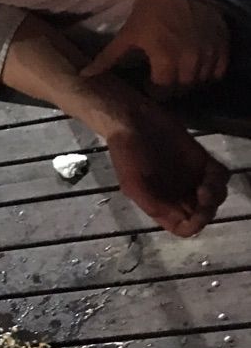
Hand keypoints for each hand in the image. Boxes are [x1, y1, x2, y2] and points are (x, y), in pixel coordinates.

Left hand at [81, 0, 228, 95]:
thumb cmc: (151, 9)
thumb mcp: (128, 34)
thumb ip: (108, 58)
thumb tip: (85, 75)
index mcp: (166, 60)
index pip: (162, 91)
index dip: (154, 91)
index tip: (148, 86)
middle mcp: (191, 61)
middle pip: (182, 89)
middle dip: (170, 88)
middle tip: (161, 80)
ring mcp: (210, 53)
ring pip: (200, 81)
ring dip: (188, 81)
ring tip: (177, 72)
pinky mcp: (223, 45)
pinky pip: (218, 70)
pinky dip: (208, 71)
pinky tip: (196, 64)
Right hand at [105, 100, 228, 236]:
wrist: (132, 120)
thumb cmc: (127, 153)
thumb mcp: (133, 185)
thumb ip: (154, 205)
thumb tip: (179, 220)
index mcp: (160, 204)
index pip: (183, 227)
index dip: (193, 225)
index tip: (197, 213)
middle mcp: (177, 194)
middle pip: (202, 214)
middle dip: (207, 209)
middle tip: (202, 194)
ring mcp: (191, 177)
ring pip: (215, 197)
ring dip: (215, 194)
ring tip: (205, 184)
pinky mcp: (201, 159)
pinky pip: (220, 176)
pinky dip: (219, 178)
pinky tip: (209, 172)